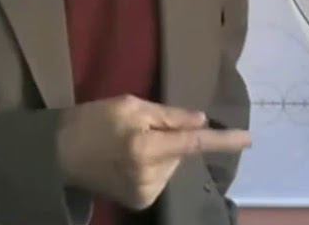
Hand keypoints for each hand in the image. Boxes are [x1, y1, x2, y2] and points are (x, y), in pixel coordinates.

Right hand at [55, 95, 250, 210]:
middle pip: (182, 152)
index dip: (223, 141)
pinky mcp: (139, 201)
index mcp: (146, 147)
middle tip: (142, 128)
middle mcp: (149, 175)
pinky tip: (132, 161)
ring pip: (173, 166)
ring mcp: (144, 193)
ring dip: (164, 154)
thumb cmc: (94, 120)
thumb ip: (169, 116)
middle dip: (173, 139)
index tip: (249, 140)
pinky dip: (155, 167)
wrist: (59, 153)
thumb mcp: (130, 105)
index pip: (194, 143)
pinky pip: (162, 179)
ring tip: (132, 144)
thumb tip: (202, 123)